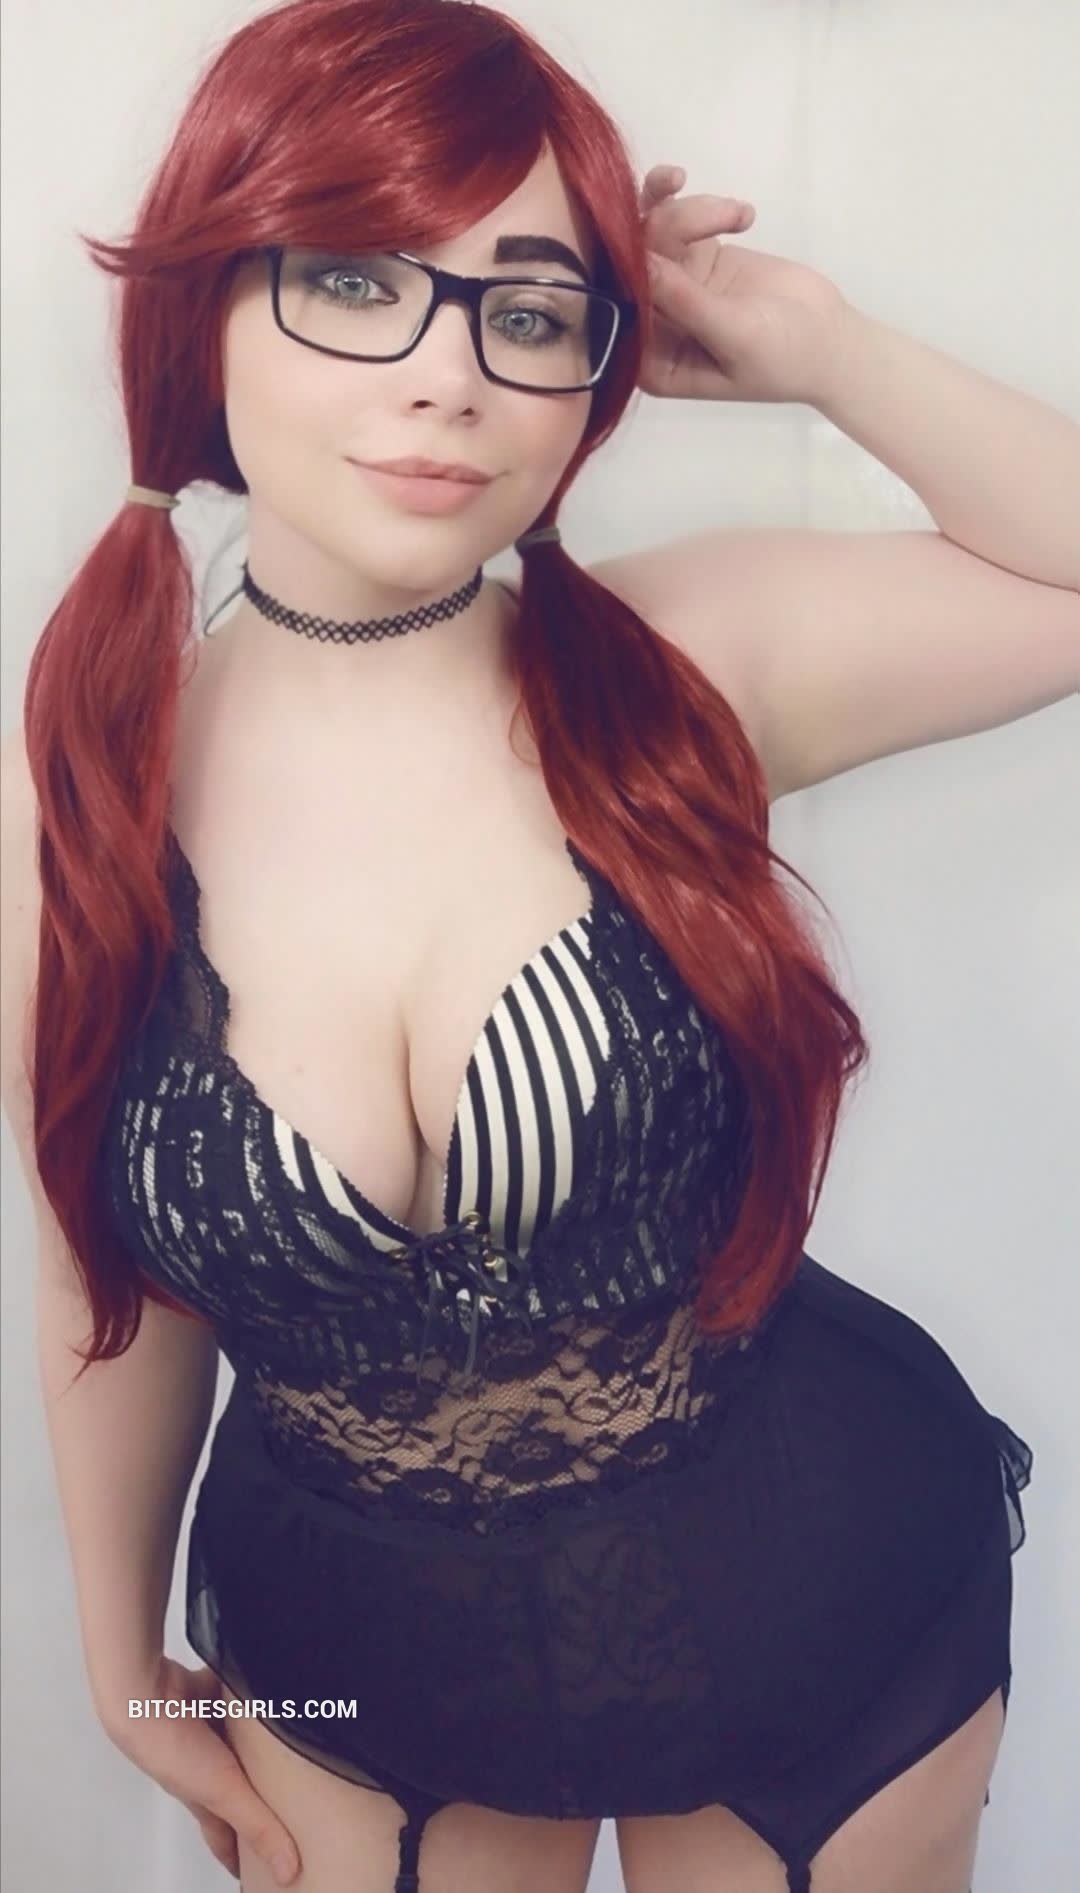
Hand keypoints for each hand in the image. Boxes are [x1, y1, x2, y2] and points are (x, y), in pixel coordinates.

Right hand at [102, 1652, 300, 1885]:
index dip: (238, 1852)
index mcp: (205, 1796)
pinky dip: (246, 1694)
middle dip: (256, 1788)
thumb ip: (258, 1827)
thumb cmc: (172, 1750)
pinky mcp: (204, 1692)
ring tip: (287, 1734)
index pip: (224, 1834)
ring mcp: (203, 1727)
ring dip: (255, 1738)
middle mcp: (202, 1763)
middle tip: (286, 1795)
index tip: (255, 1870)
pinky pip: (231, 1695)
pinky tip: (268, 1688)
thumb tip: (288, 1871)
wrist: (144, 1696)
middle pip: (233, 1781)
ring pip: (235, 1737)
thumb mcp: (224, 1793)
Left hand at [636, 164, 851, 404]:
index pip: (623, 311)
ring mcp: (673, 287)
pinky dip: (709, 206)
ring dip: (694, 211)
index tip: (654, 244)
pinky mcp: (697, 258)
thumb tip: (639, 264)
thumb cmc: (782, 357)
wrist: (829, 339)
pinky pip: (680, 219)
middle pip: (635, 261)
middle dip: (668, 227)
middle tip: (717, 213)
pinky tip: (745, 216)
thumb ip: (686, 302)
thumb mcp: (734, 336)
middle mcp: (653, 324)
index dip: (627, 272)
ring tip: (739, 214)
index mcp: (653, 362)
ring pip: (656, 232)